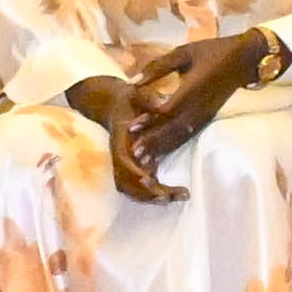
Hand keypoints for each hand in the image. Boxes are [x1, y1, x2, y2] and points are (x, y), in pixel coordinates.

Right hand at [65, 73, 176, 201]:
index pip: (123, 160)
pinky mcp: (132, 167)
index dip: (134, 171)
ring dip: (152, 197)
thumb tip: (163, 104)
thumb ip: (148, 99)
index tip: (149, 179)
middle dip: (147, 192)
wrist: (113, 105)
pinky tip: (171, 196)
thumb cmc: (127, 99)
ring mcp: (124, 164)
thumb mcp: (135, 94)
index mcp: (120, 140)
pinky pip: (138, 188)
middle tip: (171, 196)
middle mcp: (120, 156)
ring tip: (178, 197)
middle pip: (127, 182)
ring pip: (132, 189)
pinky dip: (152, 195)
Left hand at [121, 34, 280, 184]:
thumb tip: (132, 82)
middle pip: (173, 129)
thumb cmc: (212, 51)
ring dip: (163, 147)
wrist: (244, 59)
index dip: (150, 120)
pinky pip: (190, 134)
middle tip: (135, 152)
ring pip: (181, 135)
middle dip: (154, 141)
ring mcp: (205, 114)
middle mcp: (199, 106)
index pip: (168, 110)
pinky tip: (163, 151)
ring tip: (146, 158)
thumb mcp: (184, 52)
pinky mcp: (208, 118)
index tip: (132, 126)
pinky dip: (174, 144)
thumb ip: (157, 66)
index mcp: (193, 88)